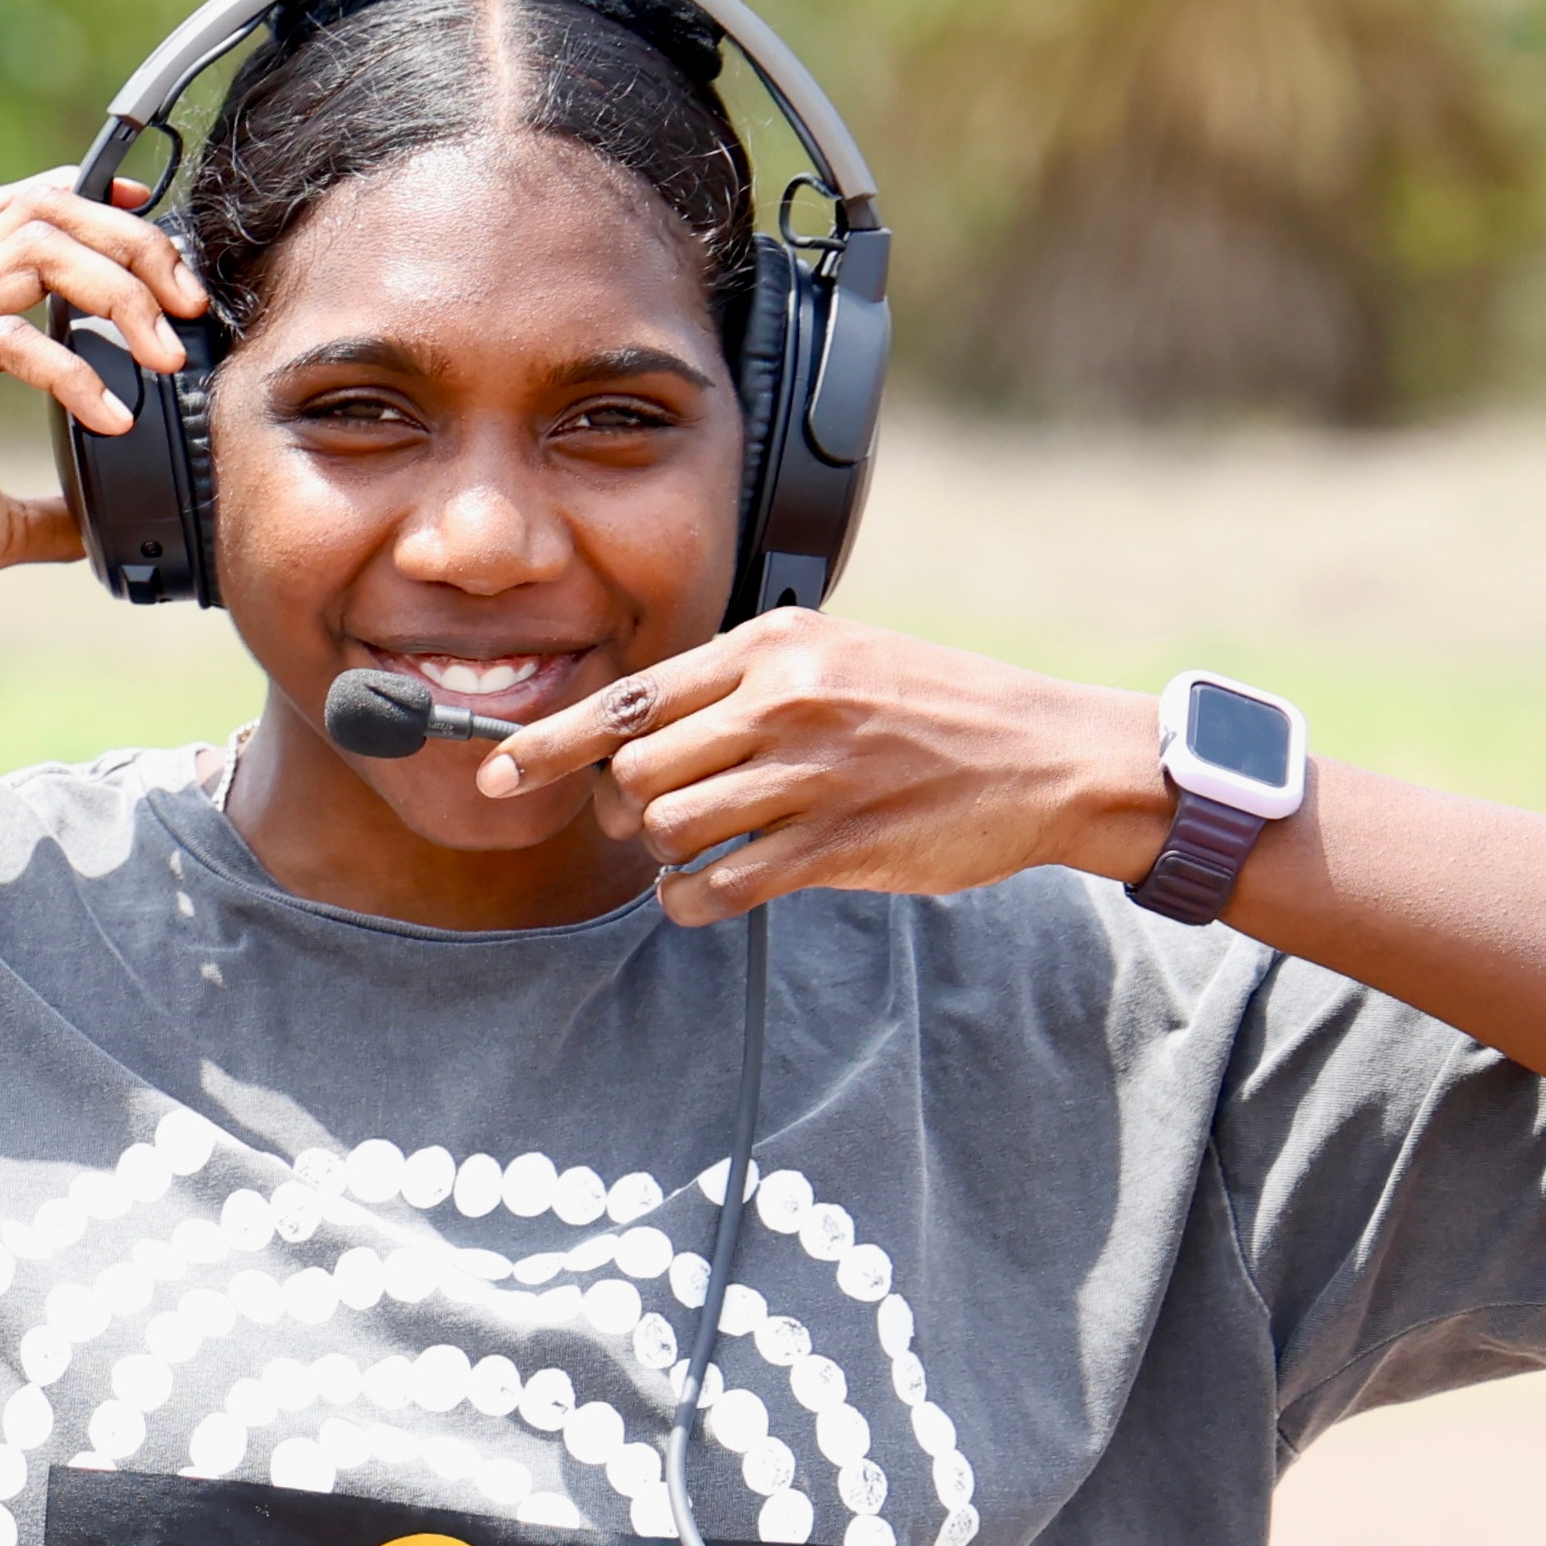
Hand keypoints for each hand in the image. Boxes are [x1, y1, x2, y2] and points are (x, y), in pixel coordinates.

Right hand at [0, 170, 206, 630]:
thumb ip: (49, 512)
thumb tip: (101, 527)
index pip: (32, 229)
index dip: (102, 217)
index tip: (170, 258)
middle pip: (42, 212)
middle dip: (131, 241)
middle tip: (188, 304)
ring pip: (28, 246)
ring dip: (113, 288)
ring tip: (162, 354)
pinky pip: (3, 336)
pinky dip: (71, 368)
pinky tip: (110, 416)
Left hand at [475, 611, 1173, 924]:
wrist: (1048, 757)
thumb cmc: (940, 709)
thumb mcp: (840, 657)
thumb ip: (746, 684)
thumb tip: (641, 730)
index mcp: (775, 646)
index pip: (629, 695)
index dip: (549, 741)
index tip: (497, 771)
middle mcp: (785, 701)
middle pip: (633, 768)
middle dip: (619, 808)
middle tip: (648, 821)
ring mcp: (811, 774)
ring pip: (667, 826)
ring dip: (663, 853)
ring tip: (697, 852)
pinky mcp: (838, 844)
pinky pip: (720, 884)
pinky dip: (694, 899)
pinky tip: (709, 893)